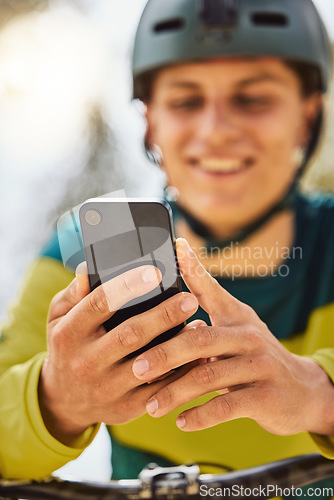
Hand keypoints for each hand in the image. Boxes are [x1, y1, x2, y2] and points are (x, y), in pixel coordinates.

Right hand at [39, 262, 199, 444]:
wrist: (65, 400)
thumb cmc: (68, 347)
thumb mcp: (59, 318)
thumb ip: (74, 293)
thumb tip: (89, 268)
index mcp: (69, 333)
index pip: (100, 304)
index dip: (128, 287)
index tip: (154, 272)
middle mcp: (85, 362)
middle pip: (130, 334)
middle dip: (163, 315)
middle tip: (189, 298)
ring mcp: (107, 388)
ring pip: (149, 364)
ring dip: (178, 345)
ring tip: (200, 326)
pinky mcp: (126, 407)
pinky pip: (160, 389)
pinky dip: (182, 372)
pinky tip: (198, 356)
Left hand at [132, 239, 333, 435]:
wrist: (302, 390)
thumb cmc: (255, 357)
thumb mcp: (236, 331)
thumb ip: (206, 320)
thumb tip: (165, 312)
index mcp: (236, 317)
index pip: (209, 288)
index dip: (191, 268)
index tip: (173, 247)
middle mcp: (249, 336)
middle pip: (200, 340)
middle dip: (164, 354)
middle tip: (136, 367)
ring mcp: (260, 366)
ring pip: (208, 376)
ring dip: (175, 392)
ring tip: (151, 406)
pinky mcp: (267, 397)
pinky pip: (226, 406)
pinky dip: (200, 416)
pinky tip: (181, 421)